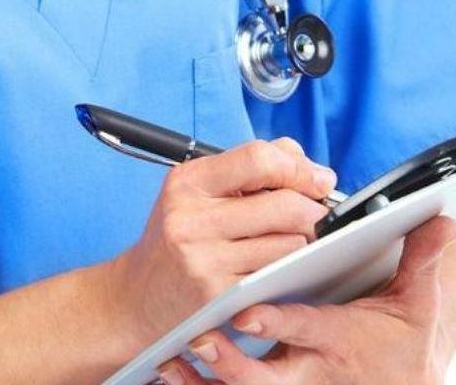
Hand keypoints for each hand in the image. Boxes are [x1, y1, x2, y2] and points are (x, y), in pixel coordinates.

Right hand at [107, 138, 337, 353]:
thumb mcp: (199, 192)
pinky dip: (286, 270)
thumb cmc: (177, 239)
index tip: (319, 180)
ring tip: (288, 242)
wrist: (136, 297)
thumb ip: (251, 169)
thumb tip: (311, 169)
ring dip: (301, 242)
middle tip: (316, 216)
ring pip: (289, 243)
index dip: (299, 168)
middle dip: (313, 210)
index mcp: (188, 182)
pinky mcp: (217, 296)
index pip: (258, 159)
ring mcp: (204, 260)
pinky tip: (275, 267)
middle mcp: (191, 219)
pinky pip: (276, 275)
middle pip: (284, 204)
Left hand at [158, 216, 455, 384]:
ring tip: (172, 361)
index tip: (247, 310)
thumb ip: (422, 260)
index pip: (306, 329)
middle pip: (265, 375)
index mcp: (341, 340)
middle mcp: (311, 368)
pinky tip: (172, 373)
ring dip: (206, 379)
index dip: (277, 323)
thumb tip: (442, 221)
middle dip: (232, 361)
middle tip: (199, 339)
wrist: (402, 384)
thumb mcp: (419, 304)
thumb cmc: (404, 343)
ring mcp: (291, 384)